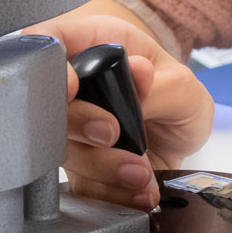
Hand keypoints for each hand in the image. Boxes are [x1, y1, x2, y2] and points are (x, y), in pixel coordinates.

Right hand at [25, 14, 214, 210]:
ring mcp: (73, 128)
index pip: (52, 39)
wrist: (180, 136)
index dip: (51, 63)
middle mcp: (77, 85)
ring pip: (63, 149)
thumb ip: (161, 84)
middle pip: (48, 102)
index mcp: (95, 45)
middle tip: (112, 133)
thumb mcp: (183, 85)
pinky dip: (111, 193)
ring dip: (102, 166)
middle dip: (79, 123)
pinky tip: (139, 191)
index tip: (71, 86)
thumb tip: (138, 76)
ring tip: (140, 172)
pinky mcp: (79, 166)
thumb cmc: (176, 93)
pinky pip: (82, 186)